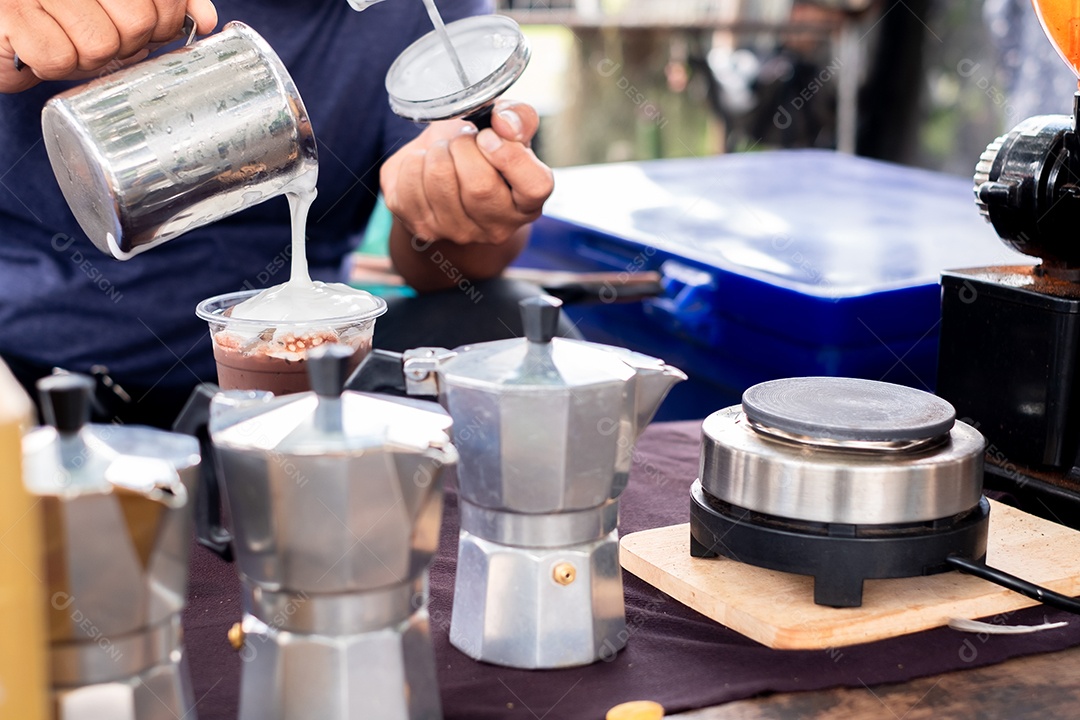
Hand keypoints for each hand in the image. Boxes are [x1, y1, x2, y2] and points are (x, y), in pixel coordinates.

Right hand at [0, 0, 217, 91]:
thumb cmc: (59, 17)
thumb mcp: (115, 7)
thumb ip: (162, 6)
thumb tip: (206, 19)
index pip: (164, 0)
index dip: (163, 23)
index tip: (145, 30)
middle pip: (137, 23)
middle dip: (124, 44)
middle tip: (97, 39)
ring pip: (100, 45)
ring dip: (85, 58)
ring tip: (67, 42)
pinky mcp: (10, 15)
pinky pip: (59, 59)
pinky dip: (53, 66)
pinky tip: (39, 50)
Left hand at [381, 100, 554, 246]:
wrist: (441, 175)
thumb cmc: (480, 151)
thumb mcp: (506, 128)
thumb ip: (518, 117)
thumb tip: (504, 123)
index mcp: (528, 203)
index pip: (535, 186)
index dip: (510, 154)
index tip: (489, 136)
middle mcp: (498, 227)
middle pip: (479, 186)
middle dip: (463, 147)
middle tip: (462, 140)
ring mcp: (459, 233)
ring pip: (440, 181)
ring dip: (437, 152)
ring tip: (444, 151)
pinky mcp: (423, 228)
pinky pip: (410, 184)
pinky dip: (413, 162)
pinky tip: (424, 167)